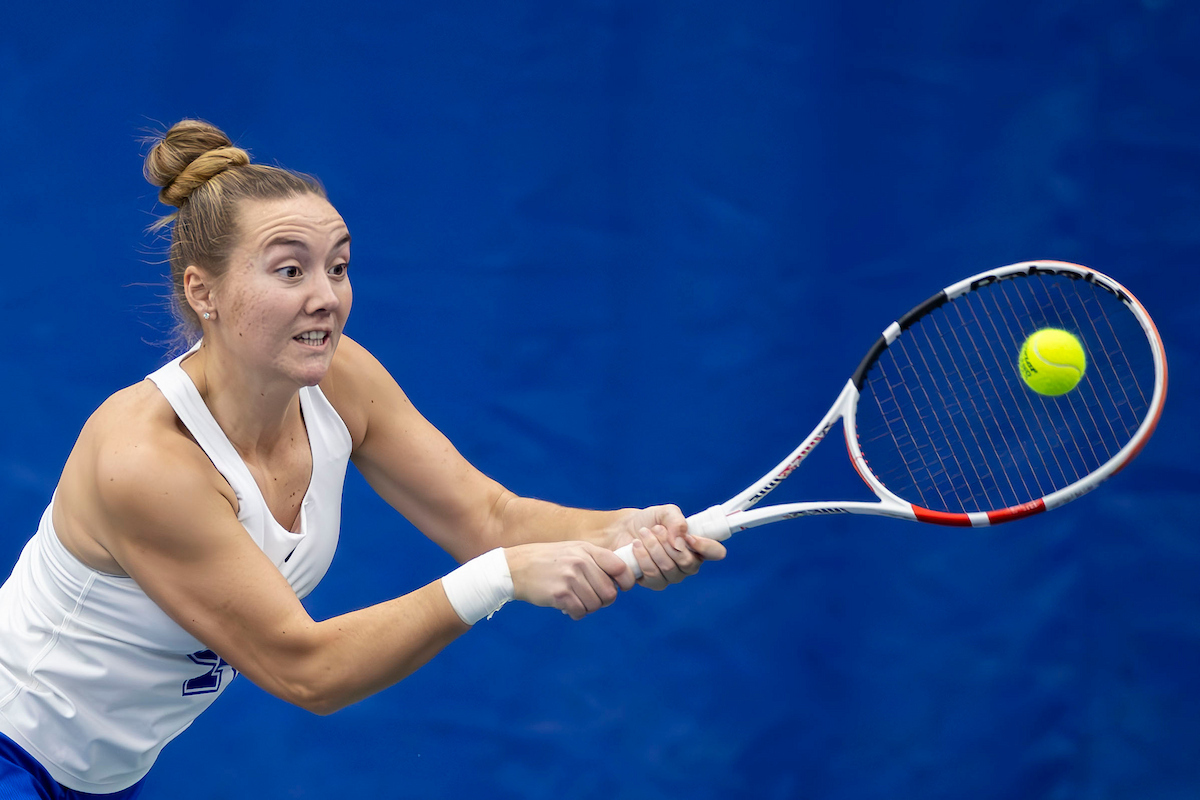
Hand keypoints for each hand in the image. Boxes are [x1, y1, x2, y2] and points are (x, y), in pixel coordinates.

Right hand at [505, 541, 636, 619]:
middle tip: (590, 598)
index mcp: (587, 550)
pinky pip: (580, 612)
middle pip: (609, 592)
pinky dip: (576, 613)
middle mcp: (581, 562)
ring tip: (575, 600)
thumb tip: (621, 579)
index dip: (626, 581)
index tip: (622, 588)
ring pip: (595, 604)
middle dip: (603, 600)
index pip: (619, 567)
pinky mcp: (560, 594)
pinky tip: (567, 607)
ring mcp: (570, 578)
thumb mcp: (573, 550)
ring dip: (588, 608)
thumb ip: (595, 560)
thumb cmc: (548, 561)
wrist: (516, 567)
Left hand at [612, 505, 726, 590]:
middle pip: (688, 563)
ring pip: (668, 568)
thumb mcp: (665, 513)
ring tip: (643, 533)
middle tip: (656, 528)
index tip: (689, 537)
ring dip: (653, 547)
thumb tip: (680, 542)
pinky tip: (636, 546)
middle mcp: (688, 564)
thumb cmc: (650, 521)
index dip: (706, 546)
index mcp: (698, 546)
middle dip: (668, 543)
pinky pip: (652, 575)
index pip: (716, 552)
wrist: (624, 529)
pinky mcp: (654, 582)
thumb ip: (677, 521)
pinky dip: (642, 557)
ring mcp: (672, 576)